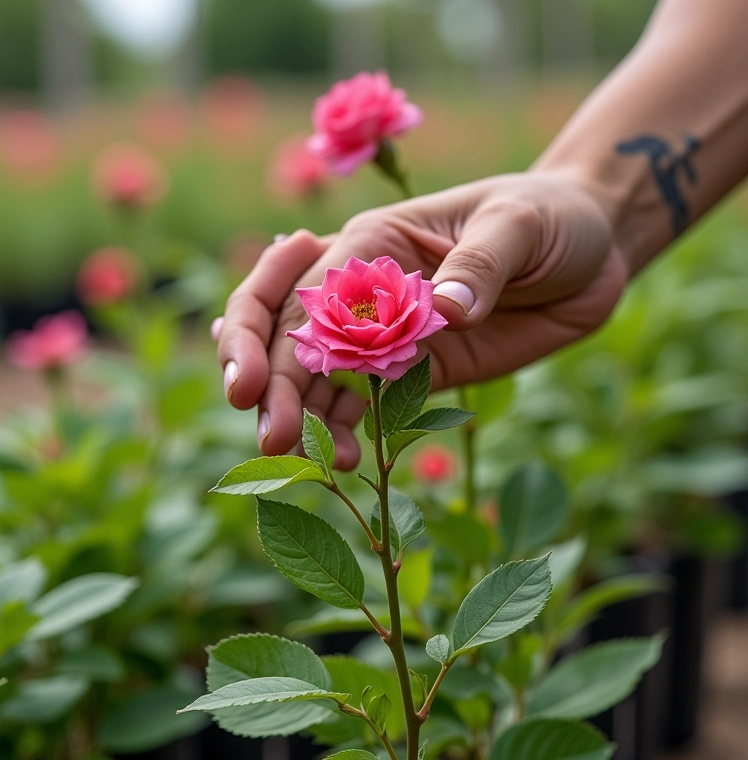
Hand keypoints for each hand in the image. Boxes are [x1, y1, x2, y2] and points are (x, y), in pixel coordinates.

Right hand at [215, 171, 626, 468]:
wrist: (586, 254)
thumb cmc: (548, 218)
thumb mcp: (519, 224)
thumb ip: (481, 263)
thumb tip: (447, 312)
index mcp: (371, 245)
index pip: (294, 291)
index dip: (262, 339)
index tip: (252, 388)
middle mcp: (365, 293)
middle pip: (290, 338)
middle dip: (273, 388)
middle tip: (274, 438)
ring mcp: (387, 337)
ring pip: (319, 379)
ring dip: (305, 420)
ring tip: (318, 462)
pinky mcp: (416, 372)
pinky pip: (366, 404)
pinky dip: (346, 431)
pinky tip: (350, 458)